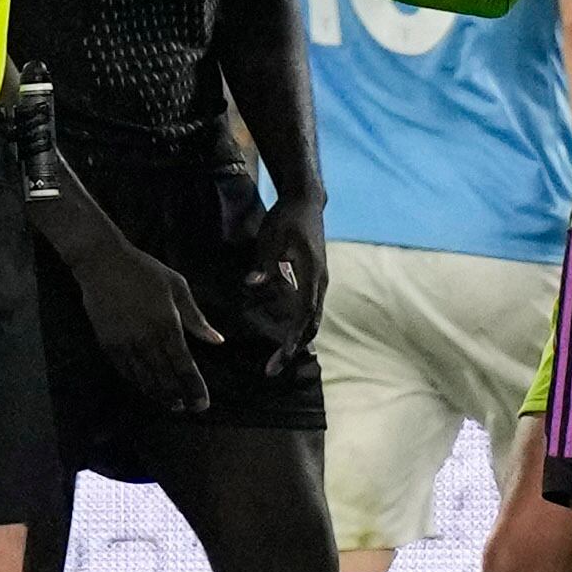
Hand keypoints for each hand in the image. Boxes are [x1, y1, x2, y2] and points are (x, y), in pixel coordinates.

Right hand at [70, 236, 223, 412]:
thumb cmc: (145, 271)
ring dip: (160, 395)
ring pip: (145, 380)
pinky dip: (138, 384)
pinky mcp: (108, 344)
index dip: (195, 388)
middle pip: (165, 379)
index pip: (184, 366)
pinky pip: (126, 372)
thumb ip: (196, 317)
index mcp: (167, 325)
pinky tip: (147, 388)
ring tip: (172, 404)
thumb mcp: (178, 287)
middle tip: (189, 408)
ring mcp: (125, 345)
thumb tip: (217, 340)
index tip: (203, 403)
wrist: (103, 263)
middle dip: (180, 397)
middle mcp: (147, 340)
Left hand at [242, 193, 326, 376]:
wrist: (306, 201)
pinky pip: (308, 311)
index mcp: (312, 274)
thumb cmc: (287, 217)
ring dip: (296, 342)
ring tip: (276, 363)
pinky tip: (285, 342)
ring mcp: (318, 283)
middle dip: (293, 349)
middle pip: (310, 325)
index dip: (294, 338)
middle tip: (272, 371)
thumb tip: (251, 284)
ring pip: (311, 321)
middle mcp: (320, 283)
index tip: (283, 356)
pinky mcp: (313, 281)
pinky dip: (298, 329)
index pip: (305, 314)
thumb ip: (264, 263)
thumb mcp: (272, 236)